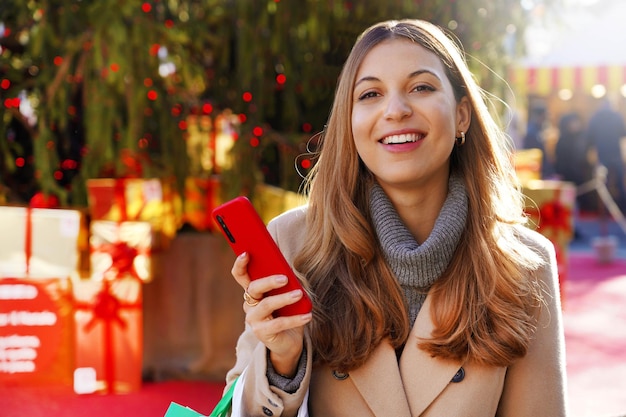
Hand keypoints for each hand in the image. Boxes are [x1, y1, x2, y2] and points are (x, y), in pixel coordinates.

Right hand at [232, 252, 312, 376]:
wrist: (289, 340)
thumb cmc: (288, 312)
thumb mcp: (287, 293)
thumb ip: (285, 282)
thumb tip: (290, 271)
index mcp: (253, 291)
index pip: (240, 275)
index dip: (240, 264)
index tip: (246, 253)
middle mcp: (249, 304)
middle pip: (254, 288)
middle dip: (268, 281)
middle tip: (284, 278)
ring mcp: (254, 319)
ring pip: (266, 305)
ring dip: (284, 298)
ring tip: (298, 294)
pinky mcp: (262, 333)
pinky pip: (278, 324)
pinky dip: (295, 319)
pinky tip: (307, 316)